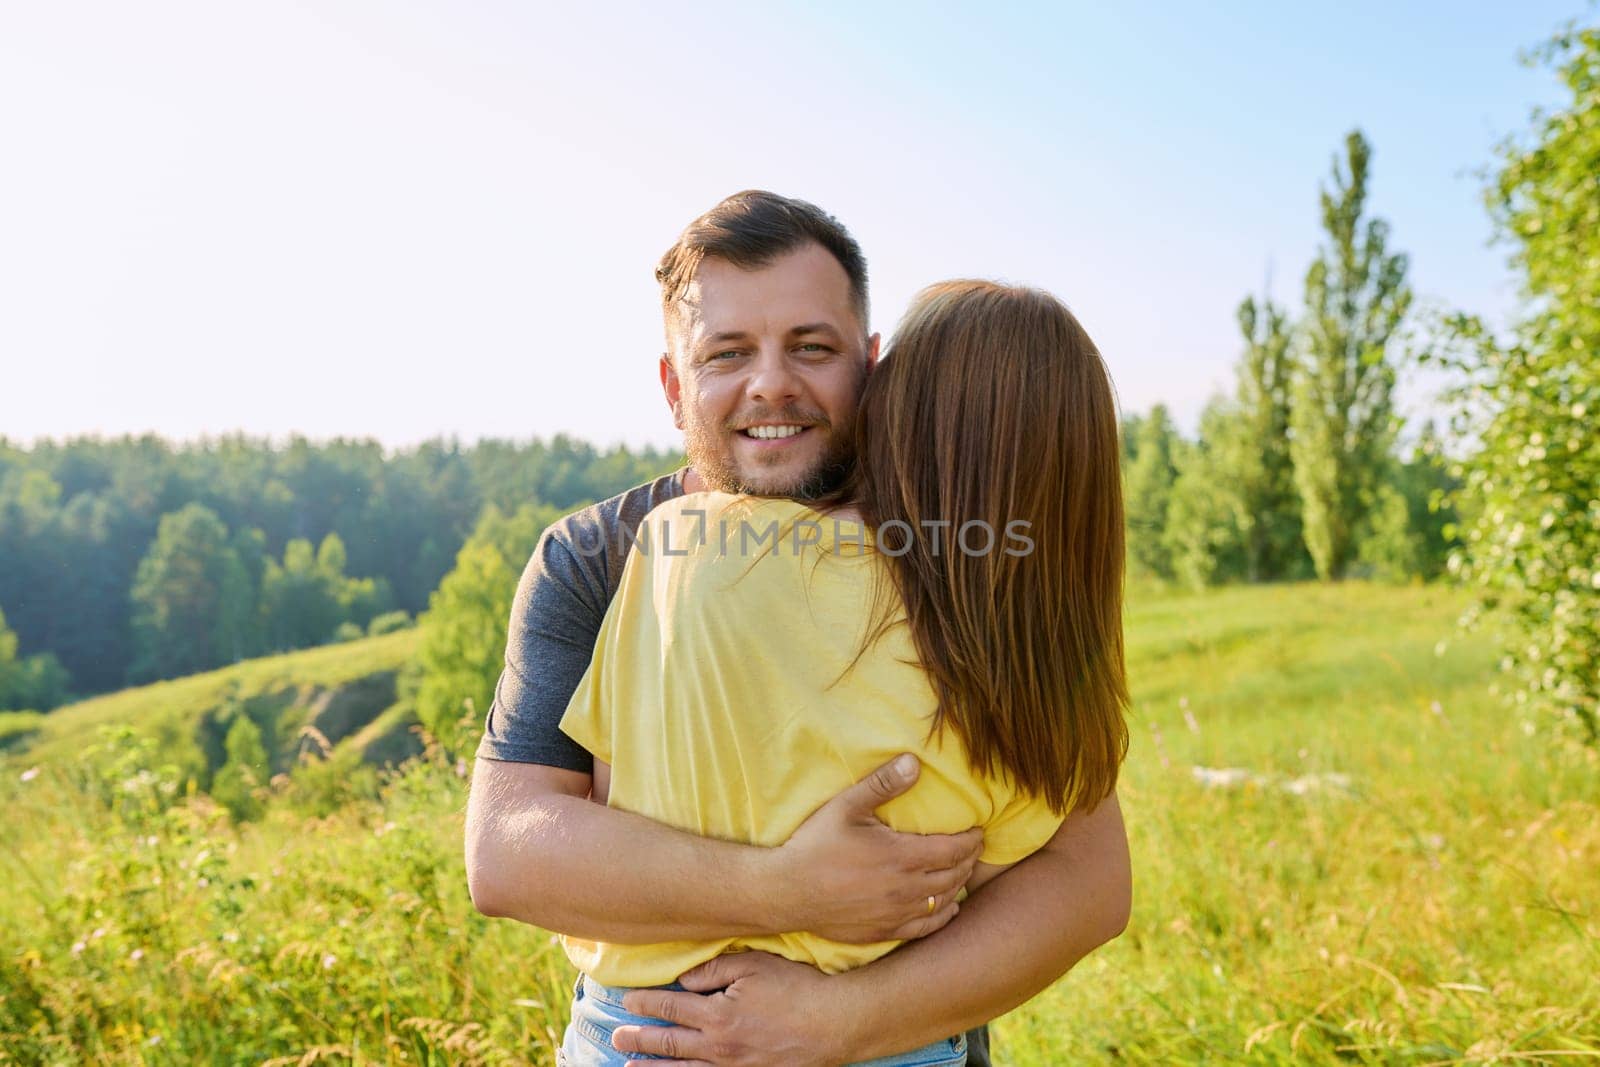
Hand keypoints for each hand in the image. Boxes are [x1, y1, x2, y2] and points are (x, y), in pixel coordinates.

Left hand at [613, 951, 846, 1065]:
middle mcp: (720, 1047)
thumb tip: (685, 980)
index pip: (672, 1008)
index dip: (646, 1004)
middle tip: (616, 1036)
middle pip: (671, 1042)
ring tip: (629, 1065)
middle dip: (640, 1038)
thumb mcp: (755, 965)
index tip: (627, 1001)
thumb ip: (715, 971)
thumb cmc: (797, 988)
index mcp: (718, 1015)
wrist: (835, 1024)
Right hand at [770, 753, 981, 942]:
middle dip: (969, 859)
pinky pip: (927, 927)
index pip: (954, 850)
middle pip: (954, 875)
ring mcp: (897, 914)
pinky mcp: (885, 931)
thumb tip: (915, 762)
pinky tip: (947, 906)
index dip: (971, 840)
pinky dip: (944, 914)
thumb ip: (882, 784)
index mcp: (901, 857)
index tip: (978, 831)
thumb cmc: (815, 845)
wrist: (787, 891)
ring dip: (958, 884)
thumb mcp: (846, 806)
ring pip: (944, 900)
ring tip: (962, 870)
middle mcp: (906, 889)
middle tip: (973, 847)